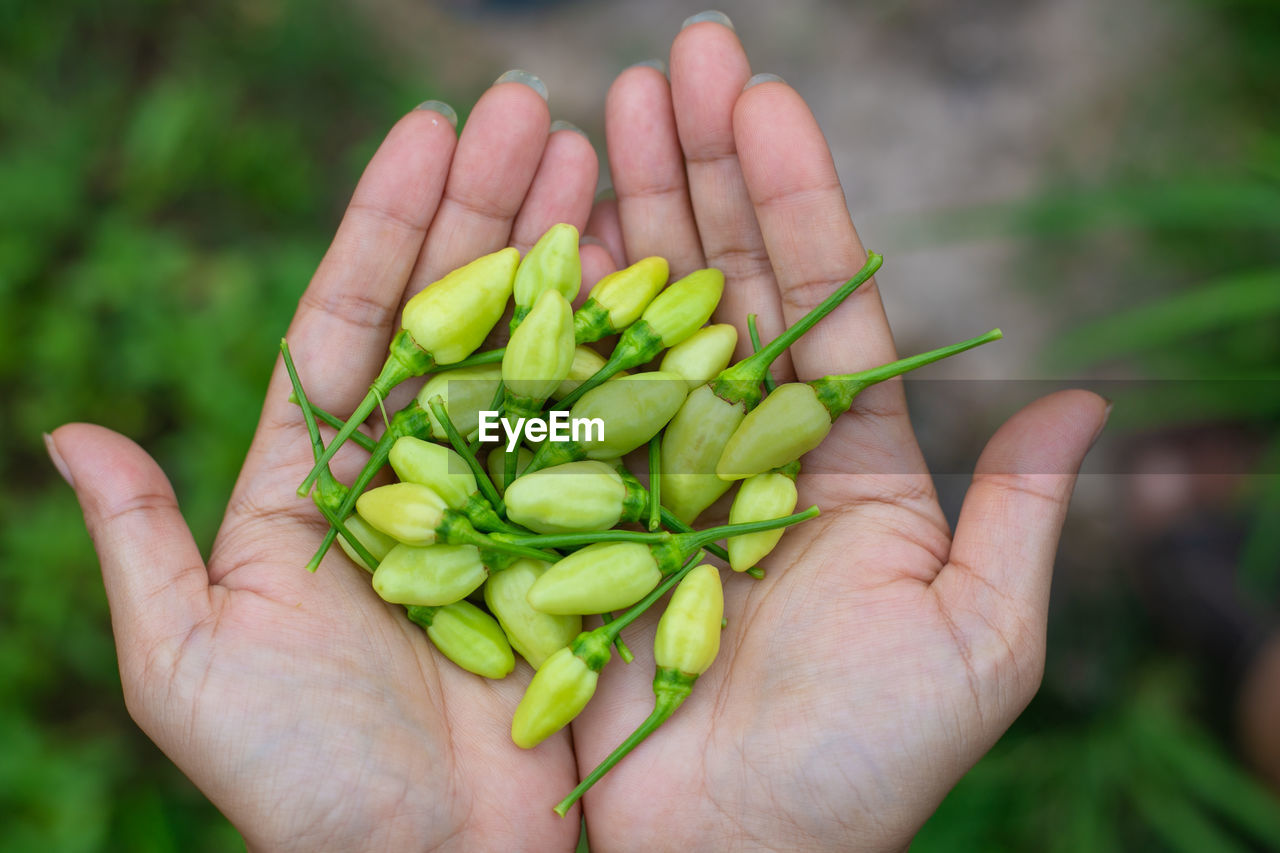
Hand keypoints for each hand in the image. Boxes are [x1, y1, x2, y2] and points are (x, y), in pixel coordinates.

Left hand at [48, 76, 605, 850]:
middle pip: (454, 319)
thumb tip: (71, 431)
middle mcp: (423, 479)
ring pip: (536, 357)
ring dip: (562, 257)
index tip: (426, 128)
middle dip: (486, 211)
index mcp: (324, 486)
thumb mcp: (191, 670)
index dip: (386, 227)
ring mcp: (513, 505)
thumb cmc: (306, 789)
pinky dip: (627, 358)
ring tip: (593, 159)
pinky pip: (606, 438)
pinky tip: (650, 277)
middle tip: (530, 111)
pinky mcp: (587, 545)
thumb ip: (141, 550)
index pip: (352, 326)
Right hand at [567, 20, 1107, 851]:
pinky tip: (537, 229)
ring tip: (600, 110)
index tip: (762, 92)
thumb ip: (1020, 520)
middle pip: (718, 285)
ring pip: (634, 321)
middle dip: (697, 171)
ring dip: (620, 214)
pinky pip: (557, 403)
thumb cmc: (862, 770)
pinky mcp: (566, 518)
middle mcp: (738, 452)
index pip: (815, 300)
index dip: (791, 195)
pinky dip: (546, 318)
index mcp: (838, 464)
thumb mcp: (975, 647)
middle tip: (672, 61)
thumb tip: (1093, 404)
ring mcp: (646, 476)